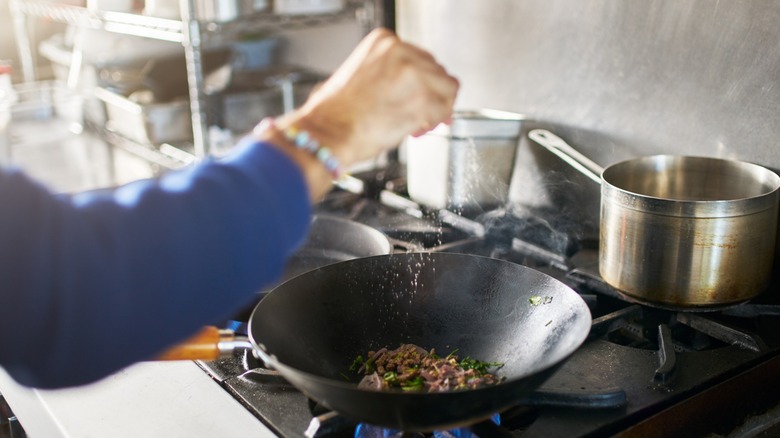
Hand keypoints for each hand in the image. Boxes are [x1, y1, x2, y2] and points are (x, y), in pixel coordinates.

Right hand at [277, 28, 459, 166]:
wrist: (327, 133)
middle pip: (438, 72)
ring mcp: (413, 75)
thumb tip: (416, 89)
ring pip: (447, 90)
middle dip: (432, 95)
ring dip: (436, 109)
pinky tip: (415, 129)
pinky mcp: (422, 100)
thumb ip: (392, 75)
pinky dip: (434, 123)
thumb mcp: (361, 75)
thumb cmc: (335, 114)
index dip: (424, 82)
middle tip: (420, 114)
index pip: (422, 58)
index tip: (418, 95)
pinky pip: (444, 111)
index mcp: (384, 42)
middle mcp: (401, 52)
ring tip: (416, 122)